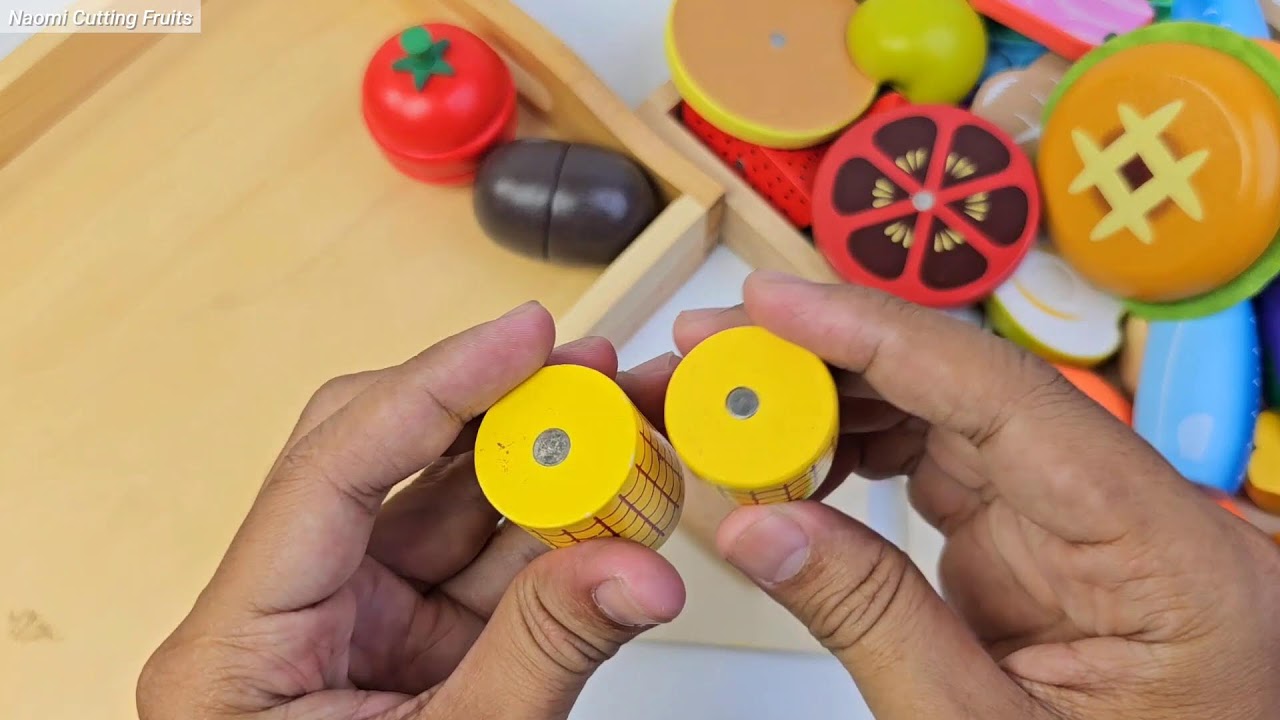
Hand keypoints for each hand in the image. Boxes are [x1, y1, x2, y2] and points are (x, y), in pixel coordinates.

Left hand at [138, 303, 684, 719]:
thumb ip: (544, 655)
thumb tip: (640, 571)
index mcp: (239, 646)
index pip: (331, 468)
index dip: (435, 386)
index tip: (521, 338)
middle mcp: (285, 616)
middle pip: (383, 463)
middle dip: (492, 411)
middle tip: (585, 374)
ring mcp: (347, 628)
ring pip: (445, 508)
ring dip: (537, 466)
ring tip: (621, 434)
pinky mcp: (402, 645)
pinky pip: (479, 564)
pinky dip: (548, 533)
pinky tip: (607, 506)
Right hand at [675, 272, 1279, 718]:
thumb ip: (870, 620)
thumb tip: (755, 526)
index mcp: (1171, 557)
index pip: (1010, 399)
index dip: (879, 335)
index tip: (776, 304)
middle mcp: (1138, 512)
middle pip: (970, 388)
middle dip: (832, 356)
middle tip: (720, 346)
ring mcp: (1090, 521)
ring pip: (950, 414)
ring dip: (836, 397)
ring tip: (736, 395)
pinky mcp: (1046, 539)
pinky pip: (946, 463)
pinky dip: (861, 449)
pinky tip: (794, 448)